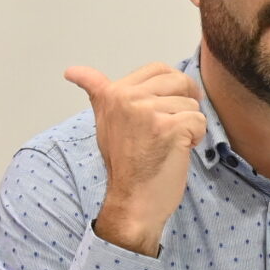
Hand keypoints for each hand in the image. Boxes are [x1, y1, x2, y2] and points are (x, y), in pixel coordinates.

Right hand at [64, 61, 206, 257]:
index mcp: (114, 93)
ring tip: (169, 144)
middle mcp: (128, 98)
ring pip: (192, 104)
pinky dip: (195, 138)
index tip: (166, 108)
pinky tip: (179, 151)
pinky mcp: (169, 129)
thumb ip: (97, 91)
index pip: (157, 69)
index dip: (171, 87)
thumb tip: (71, 70)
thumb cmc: (123, 164)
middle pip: (179, 81)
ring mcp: (149, 113)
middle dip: (185, 104)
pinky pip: (199, 121)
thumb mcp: (104, 120)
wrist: (132, 201)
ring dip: (188, 126)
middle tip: (173, 127)